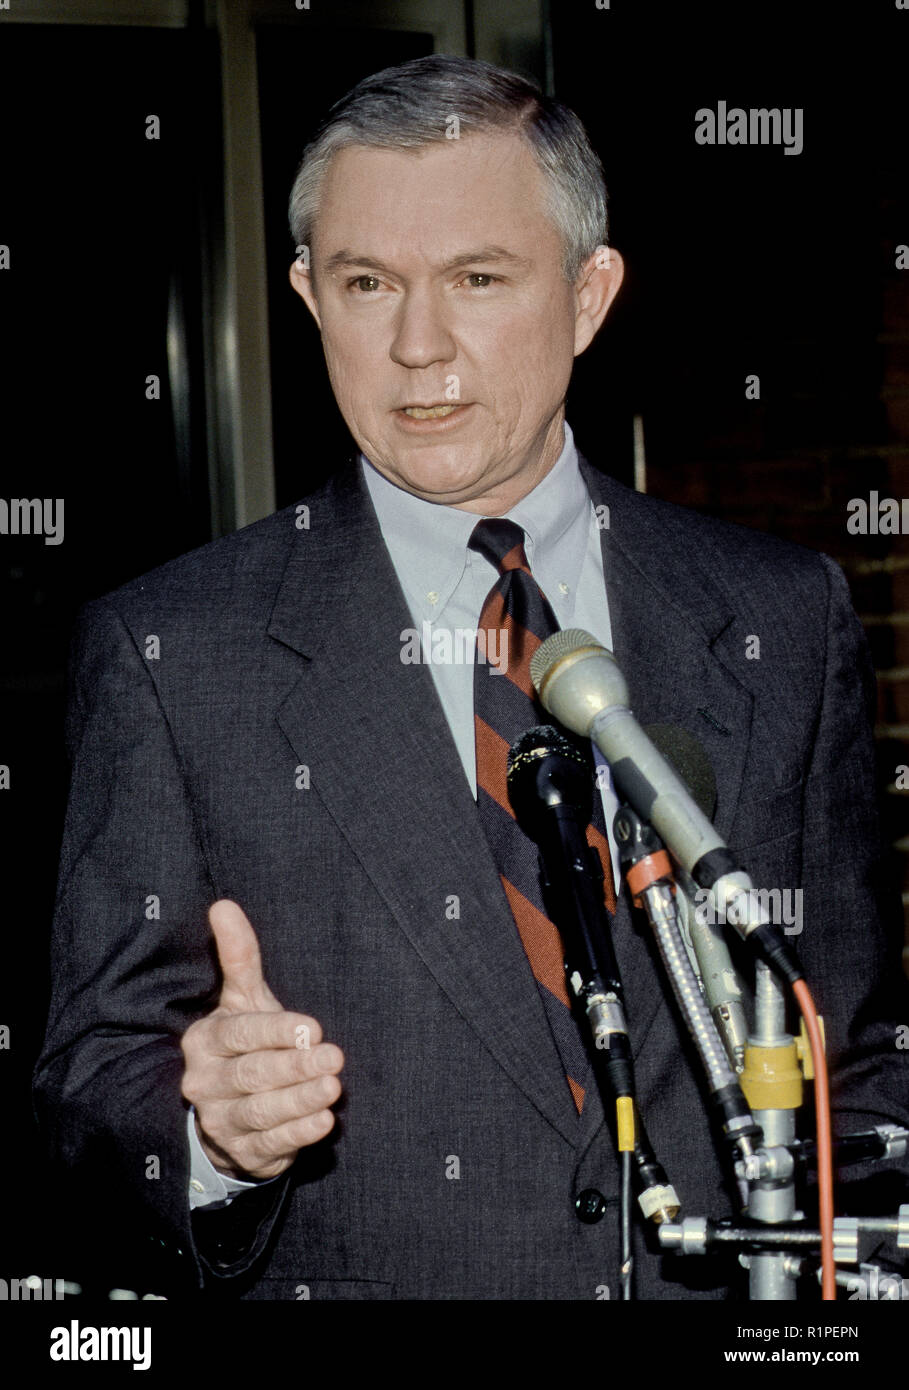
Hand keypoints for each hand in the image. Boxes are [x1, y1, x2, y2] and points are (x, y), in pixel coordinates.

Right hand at [181, 899, 343, 1179]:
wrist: (227, 1111)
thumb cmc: (243, 1042)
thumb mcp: (241, 1000)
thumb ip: (239, 956)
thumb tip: (224, 905)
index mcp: (203, 1041)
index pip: (239, 1036)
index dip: (275, 1032)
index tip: (312, 1027)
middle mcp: (204, 1083)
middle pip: (252, 1075)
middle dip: (295, 1066)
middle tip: (335, 1056)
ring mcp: (220, 1122)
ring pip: (262, 1112)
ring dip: (300, 1100)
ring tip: (333, 1087)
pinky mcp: (243, 1153)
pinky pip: (272, 1143)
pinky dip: (299, 1133)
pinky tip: (324, 1120)